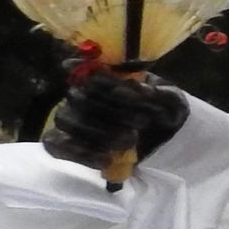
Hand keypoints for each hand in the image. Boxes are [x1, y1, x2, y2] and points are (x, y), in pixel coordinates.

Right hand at [42, 72, 186, 176]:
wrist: (164, 139)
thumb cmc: (164, 110)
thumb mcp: (171, 99)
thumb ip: (159, 93)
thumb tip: (142, 91)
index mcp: (104, 74)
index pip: (84, 67)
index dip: (99, 77)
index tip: (124, 90)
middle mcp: (81, 92)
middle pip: (76, 96)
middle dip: (109, 109)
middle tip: (140, 123)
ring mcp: (71, 116)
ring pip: (65, 119)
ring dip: (97, 132)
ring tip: (129, 141)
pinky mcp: (66, 142)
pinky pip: (56, 145)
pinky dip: (80, 153)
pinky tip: (105, 160)